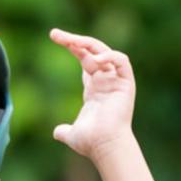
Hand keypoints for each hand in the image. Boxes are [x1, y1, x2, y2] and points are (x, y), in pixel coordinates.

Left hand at [50, 28, 135, 158]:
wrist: (103, 146)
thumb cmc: (91, 142)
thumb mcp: (72, 134)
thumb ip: (65, 131)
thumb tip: (57, 133)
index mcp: (94, 88)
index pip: (84, 59)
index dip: (72, 47)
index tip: (55, 37)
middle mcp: (105, 81)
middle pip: (91, 51)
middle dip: (74, 40)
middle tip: (54, 34)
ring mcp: (116, 81)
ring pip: (105, 51)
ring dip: (88, 43)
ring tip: (71, 43)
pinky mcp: (126, 83)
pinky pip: (121, 61)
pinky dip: (109, 56)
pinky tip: (94, 59)